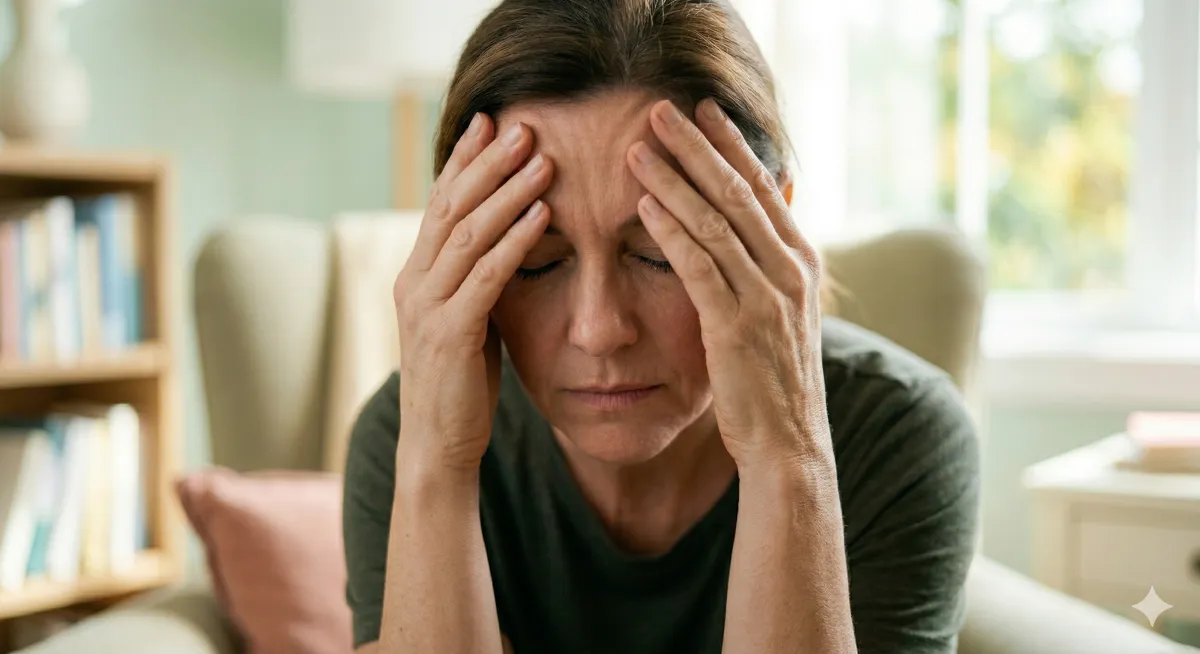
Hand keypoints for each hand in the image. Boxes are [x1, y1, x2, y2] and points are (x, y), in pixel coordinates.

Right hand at [394, 114, 553, 470]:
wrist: (438, 447)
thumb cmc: (460, 385)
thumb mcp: (467, 321)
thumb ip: (477, 281)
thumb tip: (508, 241)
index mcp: (416, 276)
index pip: (440, 204)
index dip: (464, 161)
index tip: (490, 122)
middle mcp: (413, 282)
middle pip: (450, 207)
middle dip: (487, 164)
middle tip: (522, 126)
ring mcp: (427, 308)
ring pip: (468, 233)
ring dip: (507, 193)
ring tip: (541, 160)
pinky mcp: (449, 334)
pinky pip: (486, 276)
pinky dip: (515, 242)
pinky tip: (543, 216)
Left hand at [626, 98, 830, 471]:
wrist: (789, 445)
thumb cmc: (776, 380)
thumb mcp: (783, 314)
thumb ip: (768, 265)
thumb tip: (754, 223)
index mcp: (801, 261)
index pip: (763, 187)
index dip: (730, 145)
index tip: (701, 109)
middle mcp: (789, 270)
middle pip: (737, 191)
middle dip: (696, 146)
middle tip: (659, 108)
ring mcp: (766, 298)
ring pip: (715, 221)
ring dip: (672, 179)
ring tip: (638, 147)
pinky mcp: (735, 327)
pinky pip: (698, 266)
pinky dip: (669, 231)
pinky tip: (642, 205)